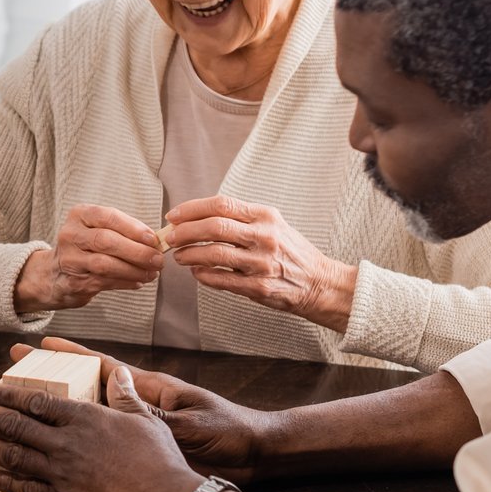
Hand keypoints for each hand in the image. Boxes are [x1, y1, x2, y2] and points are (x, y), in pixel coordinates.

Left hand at [0, 382, 198, 491]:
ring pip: (11, 456)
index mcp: (84, 418)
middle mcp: (66, 443)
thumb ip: (124, 396)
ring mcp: (61, 474)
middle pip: (11, 425)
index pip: (35, 402)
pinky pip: (27, 490)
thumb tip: (118, 372)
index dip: (5, 395)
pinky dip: (4, 481)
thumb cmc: (160, 461)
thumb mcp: (145, 420)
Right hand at [14, 204, 164, 313]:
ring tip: (152, 273)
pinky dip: (125, 282)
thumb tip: (155, 241)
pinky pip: (104, 282)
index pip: (108, 217)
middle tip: (157, 259)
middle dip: (136, 251)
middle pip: (106, 241)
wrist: (53, 273)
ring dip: (133, 270)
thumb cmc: (85, 247)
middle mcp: (70, 235)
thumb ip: (123, 232)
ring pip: (105, 264)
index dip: (133, 228)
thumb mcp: (97, 229)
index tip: (153, 239)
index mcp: (79, 215)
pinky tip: (138, 281)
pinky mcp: (73, 282)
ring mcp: (69, 260)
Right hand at [19, 338, 275, 484]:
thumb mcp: (191, 424)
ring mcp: (141, 426)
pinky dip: (80, 444)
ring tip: (20, 413)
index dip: (71, 354)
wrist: (256, 455)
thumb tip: (119, 407)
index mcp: (151, 390)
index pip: (103, 366)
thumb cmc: (230, 433)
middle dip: (49, 382)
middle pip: (85, 389)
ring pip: (89, 416)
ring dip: (57, 413)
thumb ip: (154, 415)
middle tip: (13, 378)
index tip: (40, 344)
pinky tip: (55, 454)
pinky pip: (104, 442)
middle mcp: (140, 405)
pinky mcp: (145, 448)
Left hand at [162, 196, 356, 331]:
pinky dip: (203, 275)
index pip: (221, 205)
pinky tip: (196, 272)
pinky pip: (222, 279)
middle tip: (170, 237)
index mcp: (266, 216)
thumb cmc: (291, 252)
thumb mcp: (273, 225)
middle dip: (185, 231)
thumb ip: (242, 219)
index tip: (173, 215)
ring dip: (189, 254)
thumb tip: (199, 217)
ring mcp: (262, 263)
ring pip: (214, 254)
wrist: (320, 282)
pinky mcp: (260, 287)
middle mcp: (265, 236)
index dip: (191, 209)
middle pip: (214, 227)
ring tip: (179, 256)